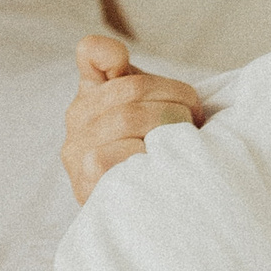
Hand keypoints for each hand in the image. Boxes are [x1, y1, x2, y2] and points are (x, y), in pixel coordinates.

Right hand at [62, 34, 204, 204]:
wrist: (146, 218)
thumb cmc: (153, 156)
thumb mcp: (148, 113)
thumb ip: (137, 82)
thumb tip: (115, 53)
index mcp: (91, 92)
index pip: (92, 52)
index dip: (115, 53)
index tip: (135, 70)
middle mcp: (77, 116)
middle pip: (134, 87)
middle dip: (176, 101)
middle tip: (194, 120)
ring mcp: (77, 149)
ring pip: (130, 117)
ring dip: (170, 128)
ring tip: (182, 144)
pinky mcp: (85, 180)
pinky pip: (122, 153)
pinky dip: (148, 156)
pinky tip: (159, 166)